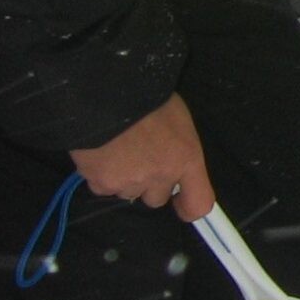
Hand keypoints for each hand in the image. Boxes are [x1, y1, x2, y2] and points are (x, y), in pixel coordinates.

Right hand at [69, 93, 216, 219]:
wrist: (105, 93)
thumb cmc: (147, 96)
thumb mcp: (177, 118)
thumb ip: (179, 147)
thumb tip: (174, 161)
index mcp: (186, 159)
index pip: (199, 203)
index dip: (189, 207)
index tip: (181, 203)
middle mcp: (161, 177)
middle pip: (156, 199)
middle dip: (149, 184)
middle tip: (139, 157)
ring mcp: (130, 183)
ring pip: (128, 192)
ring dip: (124, 178)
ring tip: (117, 148)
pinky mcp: (101, 183)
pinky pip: (103, 187)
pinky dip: (101, 174)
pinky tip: (100, 152)